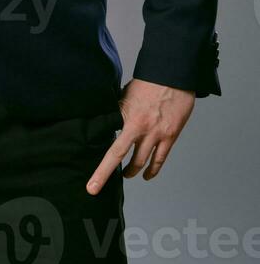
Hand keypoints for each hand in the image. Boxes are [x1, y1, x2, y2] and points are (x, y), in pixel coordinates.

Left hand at [85, 78, 194, 194]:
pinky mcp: (170, 136)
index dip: (101, 169)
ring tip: (126, 174)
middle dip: (106, 175)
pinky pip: (160, 159)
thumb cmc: (147, 83)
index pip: (111, 147)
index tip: (91, 185)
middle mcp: (140, 128)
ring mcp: (156, 134)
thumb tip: (106, 121)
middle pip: (121, 157)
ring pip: (141, 162)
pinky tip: (147, 175)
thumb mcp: (125, 95)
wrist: (172, 76)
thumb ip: (117, 112)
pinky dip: (152, 170)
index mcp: (126, 117)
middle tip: (95, 188)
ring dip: (132, 171)